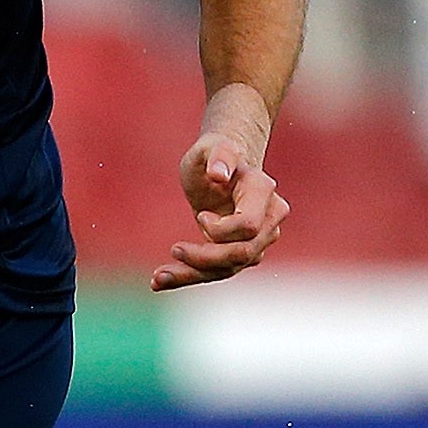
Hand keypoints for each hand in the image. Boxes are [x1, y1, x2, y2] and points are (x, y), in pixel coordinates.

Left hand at [156, 91, 287, 289]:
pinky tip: (160, 280)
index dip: (222, 229)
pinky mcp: (242, 251)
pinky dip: (189, 276)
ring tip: (158, 278)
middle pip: (242, 253)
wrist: (221, 168)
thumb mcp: (211, 147)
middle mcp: (269, 218)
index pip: (249, 226)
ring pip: (229, 268)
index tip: (200, 215)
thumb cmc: (214, 154)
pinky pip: (219, 270)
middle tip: (174, 249)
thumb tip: (219, 174)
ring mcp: (259, 238)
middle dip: (205, 258)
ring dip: (192, 275)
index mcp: (262, 191)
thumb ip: (219, 154)